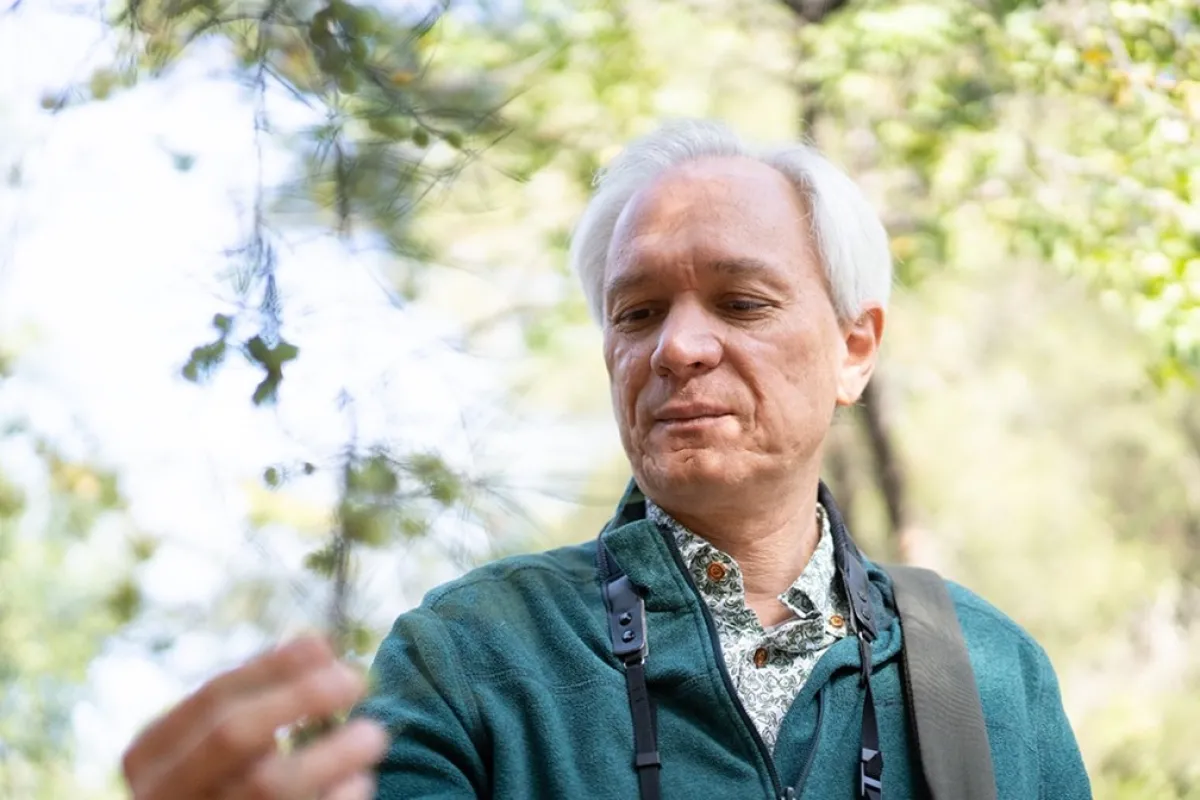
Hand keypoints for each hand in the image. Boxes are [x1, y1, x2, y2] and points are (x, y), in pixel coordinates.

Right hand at [122, 635, 388, 798]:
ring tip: (373, 735)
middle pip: (233, 734)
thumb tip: (320, 648)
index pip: (212, 699)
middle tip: (355, 680)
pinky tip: (360, 781)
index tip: (324, 646)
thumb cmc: (219, 788)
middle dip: (299, 697)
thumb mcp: (209, 751)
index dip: (271, 668)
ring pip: (269, 784)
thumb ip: (250, 705)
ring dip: (331, 752)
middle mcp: (166, 795)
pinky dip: (338, 796)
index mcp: (151, 758)